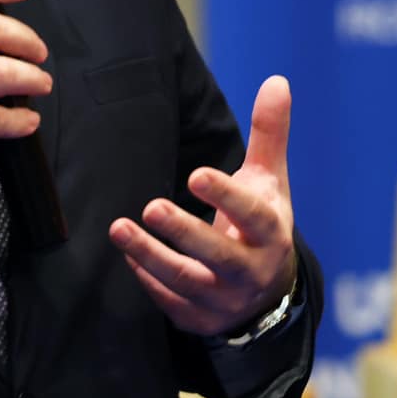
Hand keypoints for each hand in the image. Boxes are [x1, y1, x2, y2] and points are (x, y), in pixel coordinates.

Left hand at [108, 74, 296, 336]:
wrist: (267, 292)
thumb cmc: (261, 222)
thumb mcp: (269, 180)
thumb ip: (269, 133)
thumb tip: (277, 80)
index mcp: (270, 232)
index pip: (251, 216)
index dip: (226, 196)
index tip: (196, 174)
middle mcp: (250, 270)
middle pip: (217, 255)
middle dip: (184, 233)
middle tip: (151, 206)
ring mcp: (224, 299)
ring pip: (186, 281)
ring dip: (151, 256)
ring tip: (119, 228)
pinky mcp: (198, 318)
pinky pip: (169, 301)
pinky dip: (147, 279)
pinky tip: (128, 255)